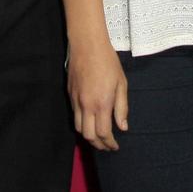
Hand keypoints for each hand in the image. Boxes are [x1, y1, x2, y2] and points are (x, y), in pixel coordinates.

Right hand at [67, 37, 128, 151]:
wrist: (87, 45)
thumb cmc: (108, 62)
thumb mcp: (121, 83)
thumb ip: (122, 107)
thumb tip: (122, 127)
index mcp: (102, 103)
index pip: (103, 133)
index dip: (109, 143)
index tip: (115, 146)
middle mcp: (86, 105)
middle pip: (89, 136)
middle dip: (98, 145)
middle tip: (107, 146)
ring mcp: (76, 100)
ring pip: (78, 128)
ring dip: (88, 136)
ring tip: (98, 137)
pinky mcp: (70, 94)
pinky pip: (74, 115)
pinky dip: (81, 123)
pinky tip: (89, 121)